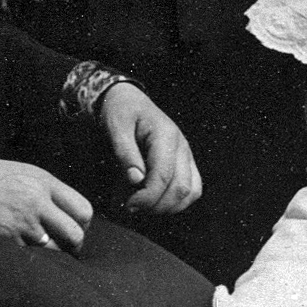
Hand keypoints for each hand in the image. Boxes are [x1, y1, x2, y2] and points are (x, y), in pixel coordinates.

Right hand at [0, 158, 92, 250]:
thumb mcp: (29, 174)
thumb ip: (52, 193)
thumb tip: (72, 216)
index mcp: (46, 184)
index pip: (83, 210)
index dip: (84, 224)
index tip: (77, 228)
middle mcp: (38, 202)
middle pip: (75, 234)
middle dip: (75, 245)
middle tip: (67, 247)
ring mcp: (24, 222)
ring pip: (54, 249)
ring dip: (52, 252)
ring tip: (42, 245)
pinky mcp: (9, 239)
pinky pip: (31, 255)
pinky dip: (29, 254)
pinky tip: (19, 244)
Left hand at [99, 82, 201, 214]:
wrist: (128, 100)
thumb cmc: (121, 111)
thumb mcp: (116, 127)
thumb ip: (125, 153)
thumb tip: (136, 180)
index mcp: (166, 136)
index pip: (164, 176)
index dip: (146, 197)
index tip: (127, 205)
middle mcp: (182, 146)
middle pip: (181, 189)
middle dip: (155, 205)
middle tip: (130, 207)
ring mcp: (186, 155)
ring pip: (190, 193)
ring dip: (166, 207)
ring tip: (141, 204)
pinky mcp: (186, 163)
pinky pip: (191, 190)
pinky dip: (174, 202)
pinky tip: (153, 200)